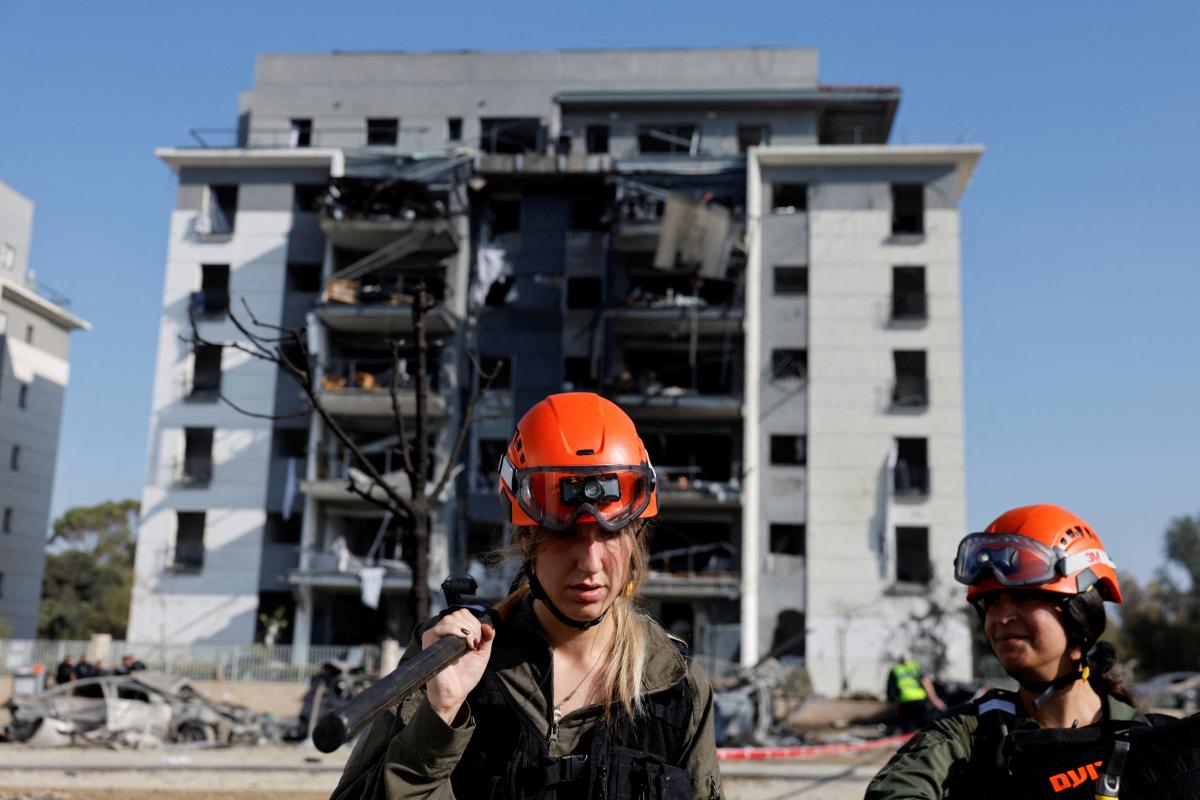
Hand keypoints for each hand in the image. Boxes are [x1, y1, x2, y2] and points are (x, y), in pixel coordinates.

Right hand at [420, 609, 495, 726]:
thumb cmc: (466, 675)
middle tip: (475, 644)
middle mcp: (443, 632)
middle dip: (472, 627)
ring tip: (470, 646)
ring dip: (466, 629)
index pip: (463, 613)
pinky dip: (457, 631)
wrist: (455, 693)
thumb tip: (488, 625)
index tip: (479, 640)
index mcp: (454, 633)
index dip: (474, 623)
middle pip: (458, 614)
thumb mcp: (482, 654)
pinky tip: (465, 644)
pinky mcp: (429, 642)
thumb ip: (487, 638)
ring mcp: (435, 636)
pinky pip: (442, 627)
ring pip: (451, 619)